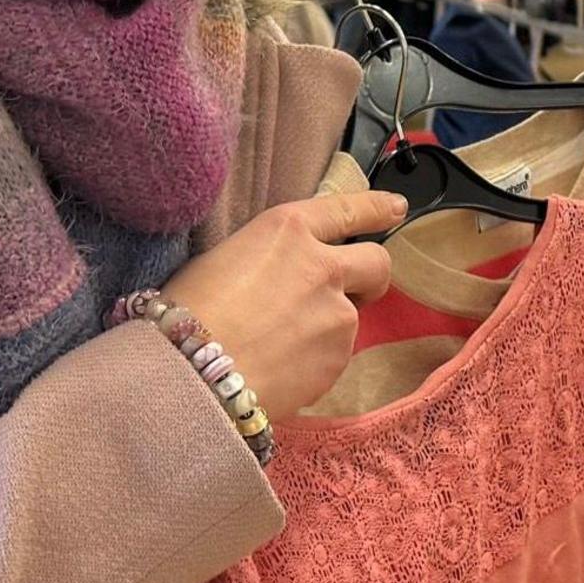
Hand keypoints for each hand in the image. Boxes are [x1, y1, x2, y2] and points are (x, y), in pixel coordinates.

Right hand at [163, 191, 402, 423]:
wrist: (195, 374)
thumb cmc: (188, 312)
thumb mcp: (223, 259)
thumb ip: (268, 258)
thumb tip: (279, 274)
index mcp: (289, 230)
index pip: (347, 209)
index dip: (376, 208)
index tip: (395, 208)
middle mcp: (324, 266)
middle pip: (377, 263)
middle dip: (371, 276)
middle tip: (353, 290)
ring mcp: (338, 315)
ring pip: (351, 317)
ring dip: (329, 326)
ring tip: (282, 345)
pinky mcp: (338, 360)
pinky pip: (334, 355)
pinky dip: (315, 361)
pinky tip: (281, 370)